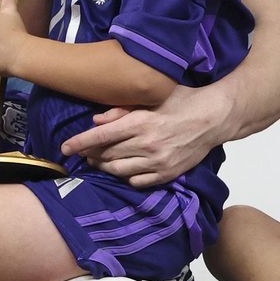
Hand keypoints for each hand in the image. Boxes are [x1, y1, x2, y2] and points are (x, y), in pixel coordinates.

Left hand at [58, 86, 224, 186]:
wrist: (214, 118)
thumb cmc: (182, 101)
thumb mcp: (152, 98)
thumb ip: (121, 110)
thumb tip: (96, 121)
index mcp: (141, 122)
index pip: (101, 136)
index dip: (80, 143)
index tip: (65, 148)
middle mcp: (147, 144)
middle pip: (106, 155)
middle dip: (90, 154)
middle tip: (84, 152)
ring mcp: (158, 162)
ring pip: (118, 171)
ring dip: (104, 167)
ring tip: (99, 161)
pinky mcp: (167, 174)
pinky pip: (137, 182)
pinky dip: (126, 177)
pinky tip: (124, 169)